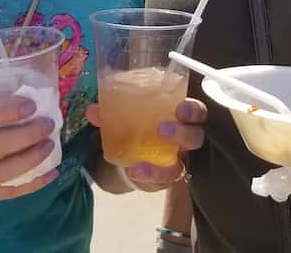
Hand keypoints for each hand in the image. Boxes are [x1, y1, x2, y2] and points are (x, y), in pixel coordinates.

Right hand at [0, 88, 58, 202]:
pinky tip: (49, 174)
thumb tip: (19, 84)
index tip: (30, 105)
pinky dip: (30, 184)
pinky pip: (3, 193)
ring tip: (50, 146)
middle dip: (27, 135)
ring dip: (31, 160)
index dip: (5, 110)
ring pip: (1, 172)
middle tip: (48, 124)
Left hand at [85, 98, 207, 188]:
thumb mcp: (130, 117)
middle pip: (196, 137)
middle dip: (183, 133)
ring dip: (162, 167)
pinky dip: (148, 178)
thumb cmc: (142, 128)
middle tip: (163, 129)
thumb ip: (113, 113)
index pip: (197, 112)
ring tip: (139, 166)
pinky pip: (164, 182)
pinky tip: (133, 173)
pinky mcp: (168, 180)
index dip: (193, 110)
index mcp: (182, 118)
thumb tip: (92, 110)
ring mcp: (179, 162)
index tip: (180, 108)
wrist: (138, 155)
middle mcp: (186, 140)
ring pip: (182, 166)